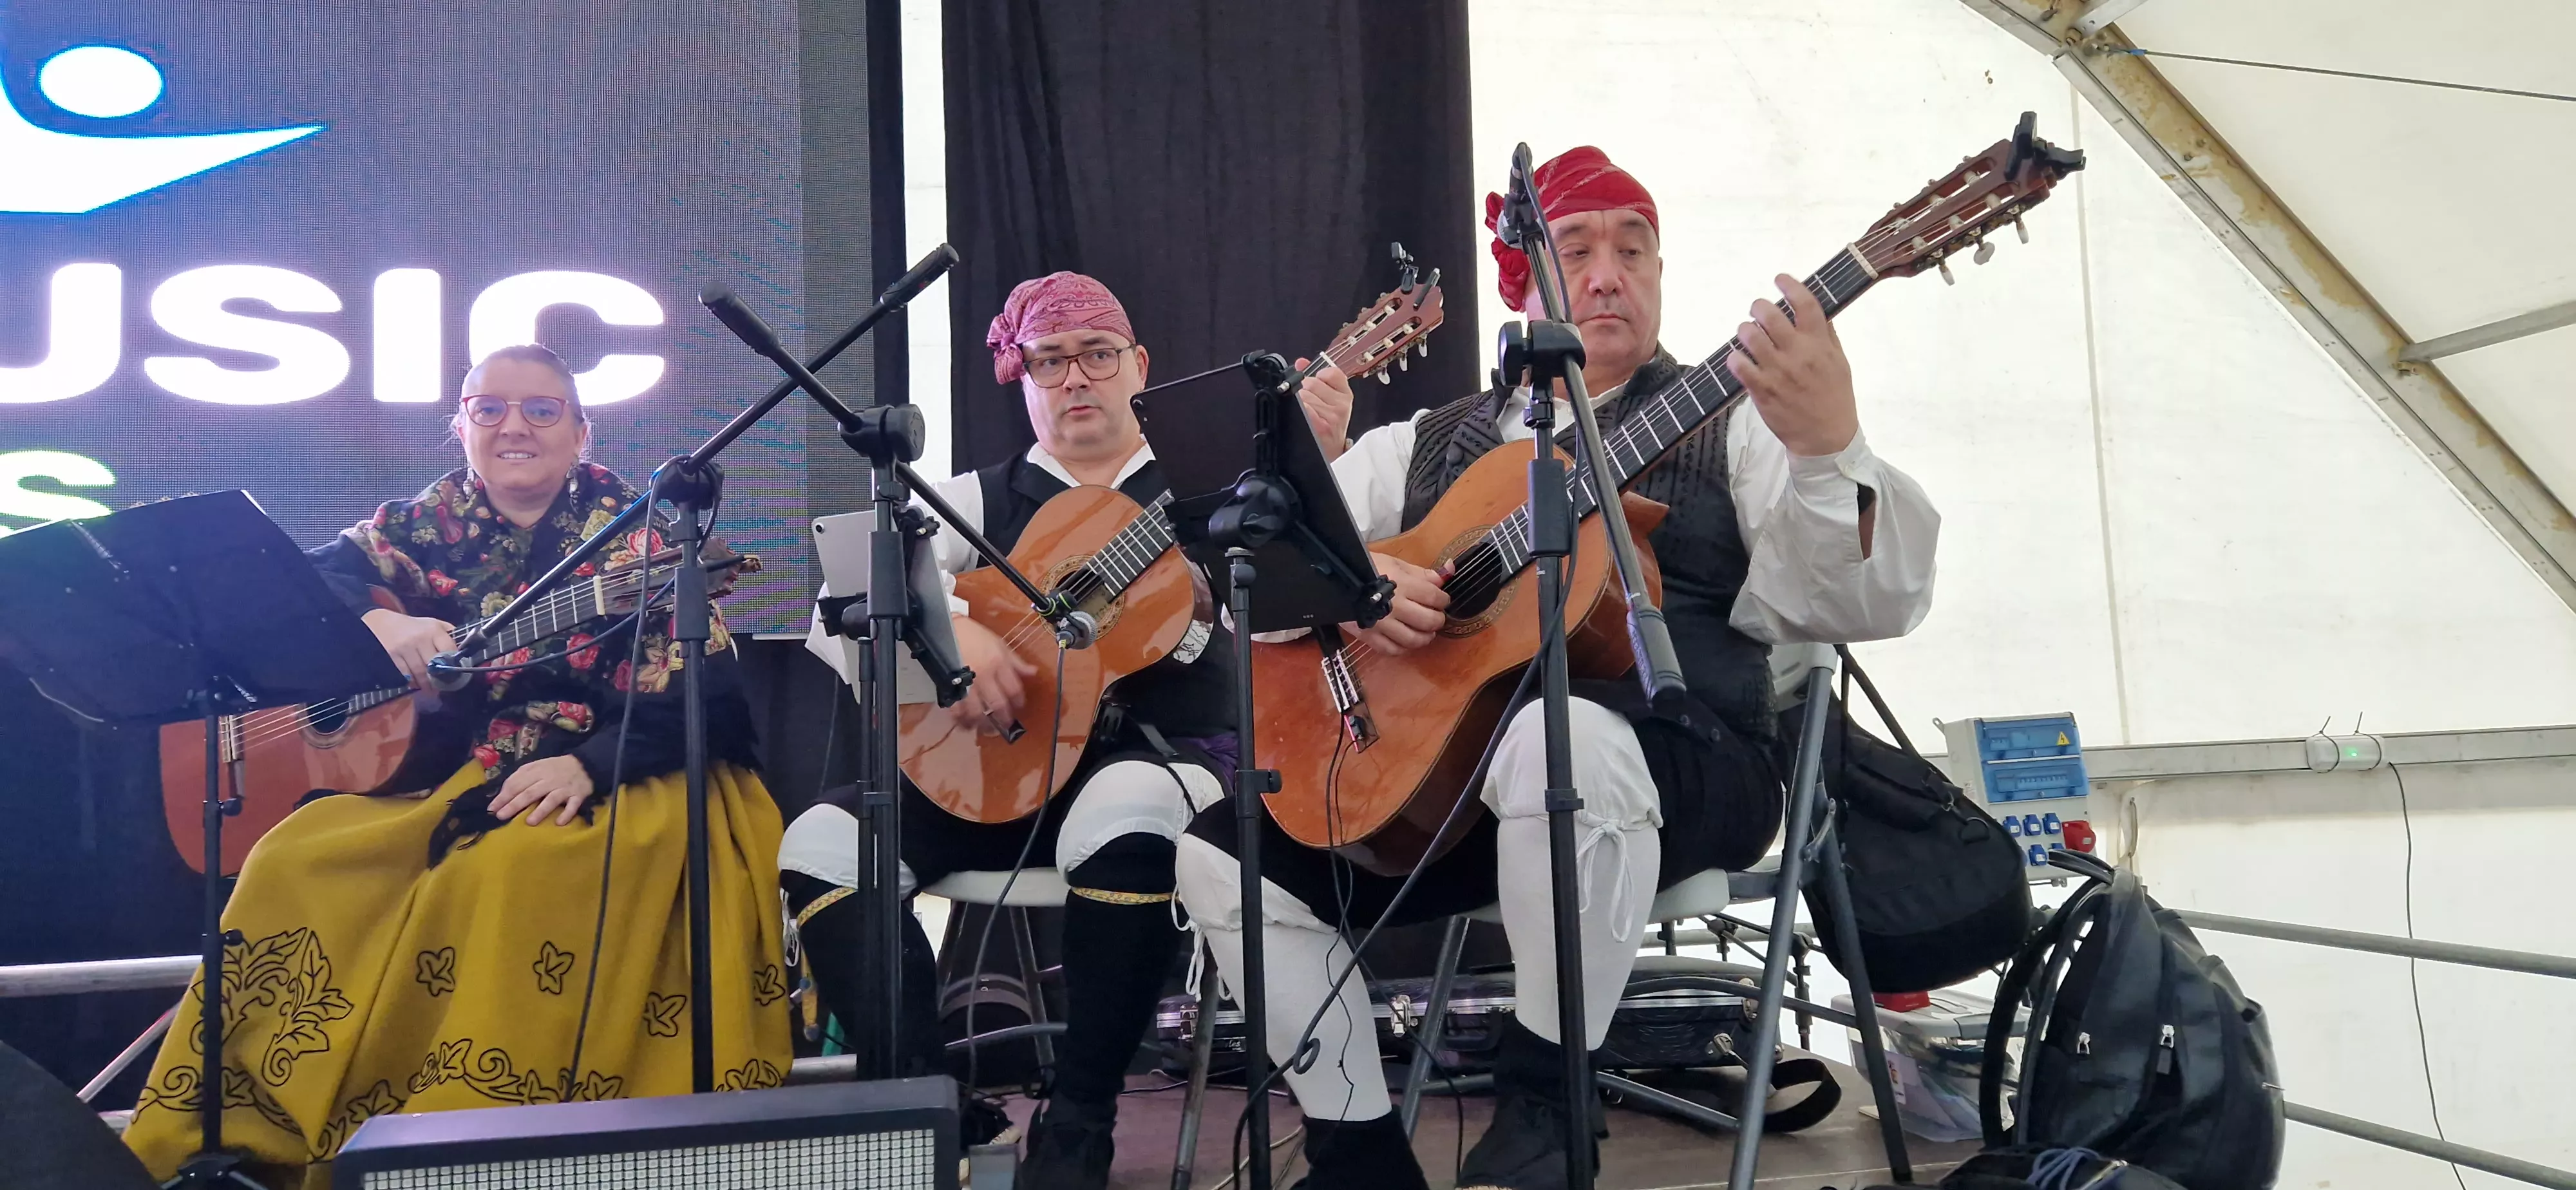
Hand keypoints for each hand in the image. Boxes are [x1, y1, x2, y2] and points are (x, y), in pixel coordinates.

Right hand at [362, 608, 457, 689]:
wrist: (380, 623)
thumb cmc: (411, 626)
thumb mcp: (431, 623)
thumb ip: (447, 634)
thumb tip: (462, 649)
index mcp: (433, 630)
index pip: (449, 649)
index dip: (453, 663)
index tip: (455, 673)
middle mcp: (420, 638)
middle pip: (435, 665)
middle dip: (439, 678)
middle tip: (443, 687)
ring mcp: (405, 648)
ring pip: (420, 672)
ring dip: (427, 684)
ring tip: (431, 690)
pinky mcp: (392, 656)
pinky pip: (406, 674)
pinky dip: (412, 682)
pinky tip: (416, 685)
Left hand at [489, 755, 596, 826]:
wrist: (585, 764)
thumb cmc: (555, 768)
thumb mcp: (537, 766)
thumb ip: (521, 777)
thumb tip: (501, 793)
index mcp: (537, 771)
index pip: (518, 783)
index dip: (504, 796)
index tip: (492, 808)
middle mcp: (550, 780)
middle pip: (530, 792)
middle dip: (515, 804)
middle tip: (501, 816)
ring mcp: (564, 788)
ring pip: (551, 799)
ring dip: (540, 811)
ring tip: (529, 822)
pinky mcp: (578, 796)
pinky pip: (573, 806)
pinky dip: (567, 814)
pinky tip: (559, 823)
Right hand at [947, 616, 1037, 734]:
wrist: (945, 628)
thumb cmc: (974, 635)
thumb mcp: (1000, 644)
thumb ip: (1016, 662)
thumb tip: (1033, 673)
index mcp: (999, 663)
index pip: (1014, 689)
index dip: (1019, 701)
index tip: (1019, 707)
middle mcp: (985, 675)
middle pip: (998, 704)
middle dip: (1003, 718)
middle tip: (1005, 725)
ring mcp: (966, 682)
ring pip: (977, 711)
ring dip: (982, 723)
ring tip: (986, 728)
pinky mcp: (949, 686)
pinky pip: (956, 708)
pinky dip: (960, 719)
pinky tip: (965, 724)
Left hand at [1293, 358, 1354, 461]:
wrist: (1329, 455)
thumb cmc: (1328, 428)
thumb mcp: (1329, 402)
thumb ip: (1316, 379)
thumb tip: (1300, 362)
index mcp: (1346, 396)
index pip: (1330, 372)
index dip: (1318, 377)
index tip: (1317, 388)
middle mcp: (1341, 405)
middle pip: (1310, 382)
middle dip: (1305, 392)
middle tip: (1311, 408)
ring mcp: (1331, 416)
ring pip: (1302, 395)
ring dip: (1299, 404)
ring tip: (1307, 417)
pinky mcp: (1319, 425)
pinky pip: (1299, 407)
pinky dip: (1295, 413)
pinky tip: (1303, 421)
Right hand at [1349, 552, 1449, 656]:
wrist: (1333, 581)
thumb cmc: (1365, 567)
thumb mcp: (1395, 562)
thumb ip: (1422, 573)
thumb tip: (1446, 575)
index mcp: (1404, 585)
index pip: (1435, 597)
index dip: (1443, 600)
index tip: (1441, 600)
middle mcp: (1396, 607)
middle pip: (1429, 621)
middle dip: (1437, 620)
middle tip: (1436, 618)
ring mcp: (1382, 624)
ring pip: (1413, 640)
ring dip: (1424, 638)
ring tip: (1425, 633)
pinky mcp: (1368, 636)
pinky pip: (1392, 650)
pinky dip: (1403, 648)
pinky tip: (1405, 642)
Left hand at [1725, 274, 1858, 457]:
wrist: (1826, 437)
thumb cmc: (1834, 397)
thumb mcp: (1840, 362)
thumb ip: (1827, 335)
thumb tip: (1818, 310)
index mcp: (1819, 344)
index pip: (1805, 304)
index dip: (1790, 286)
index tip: (1780, 279)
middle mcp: (1798, 354)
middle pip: (1770, 315)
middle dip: (1758, 306)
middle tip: (1757, 311)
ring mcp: (1778, 372)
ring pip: (1750, 336)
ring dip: (1744, 330)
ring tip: (1747, 334)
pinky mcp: (1762, 390)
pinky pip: (1739, 365)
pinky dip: (1734, 357)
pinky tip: (1737, 358)